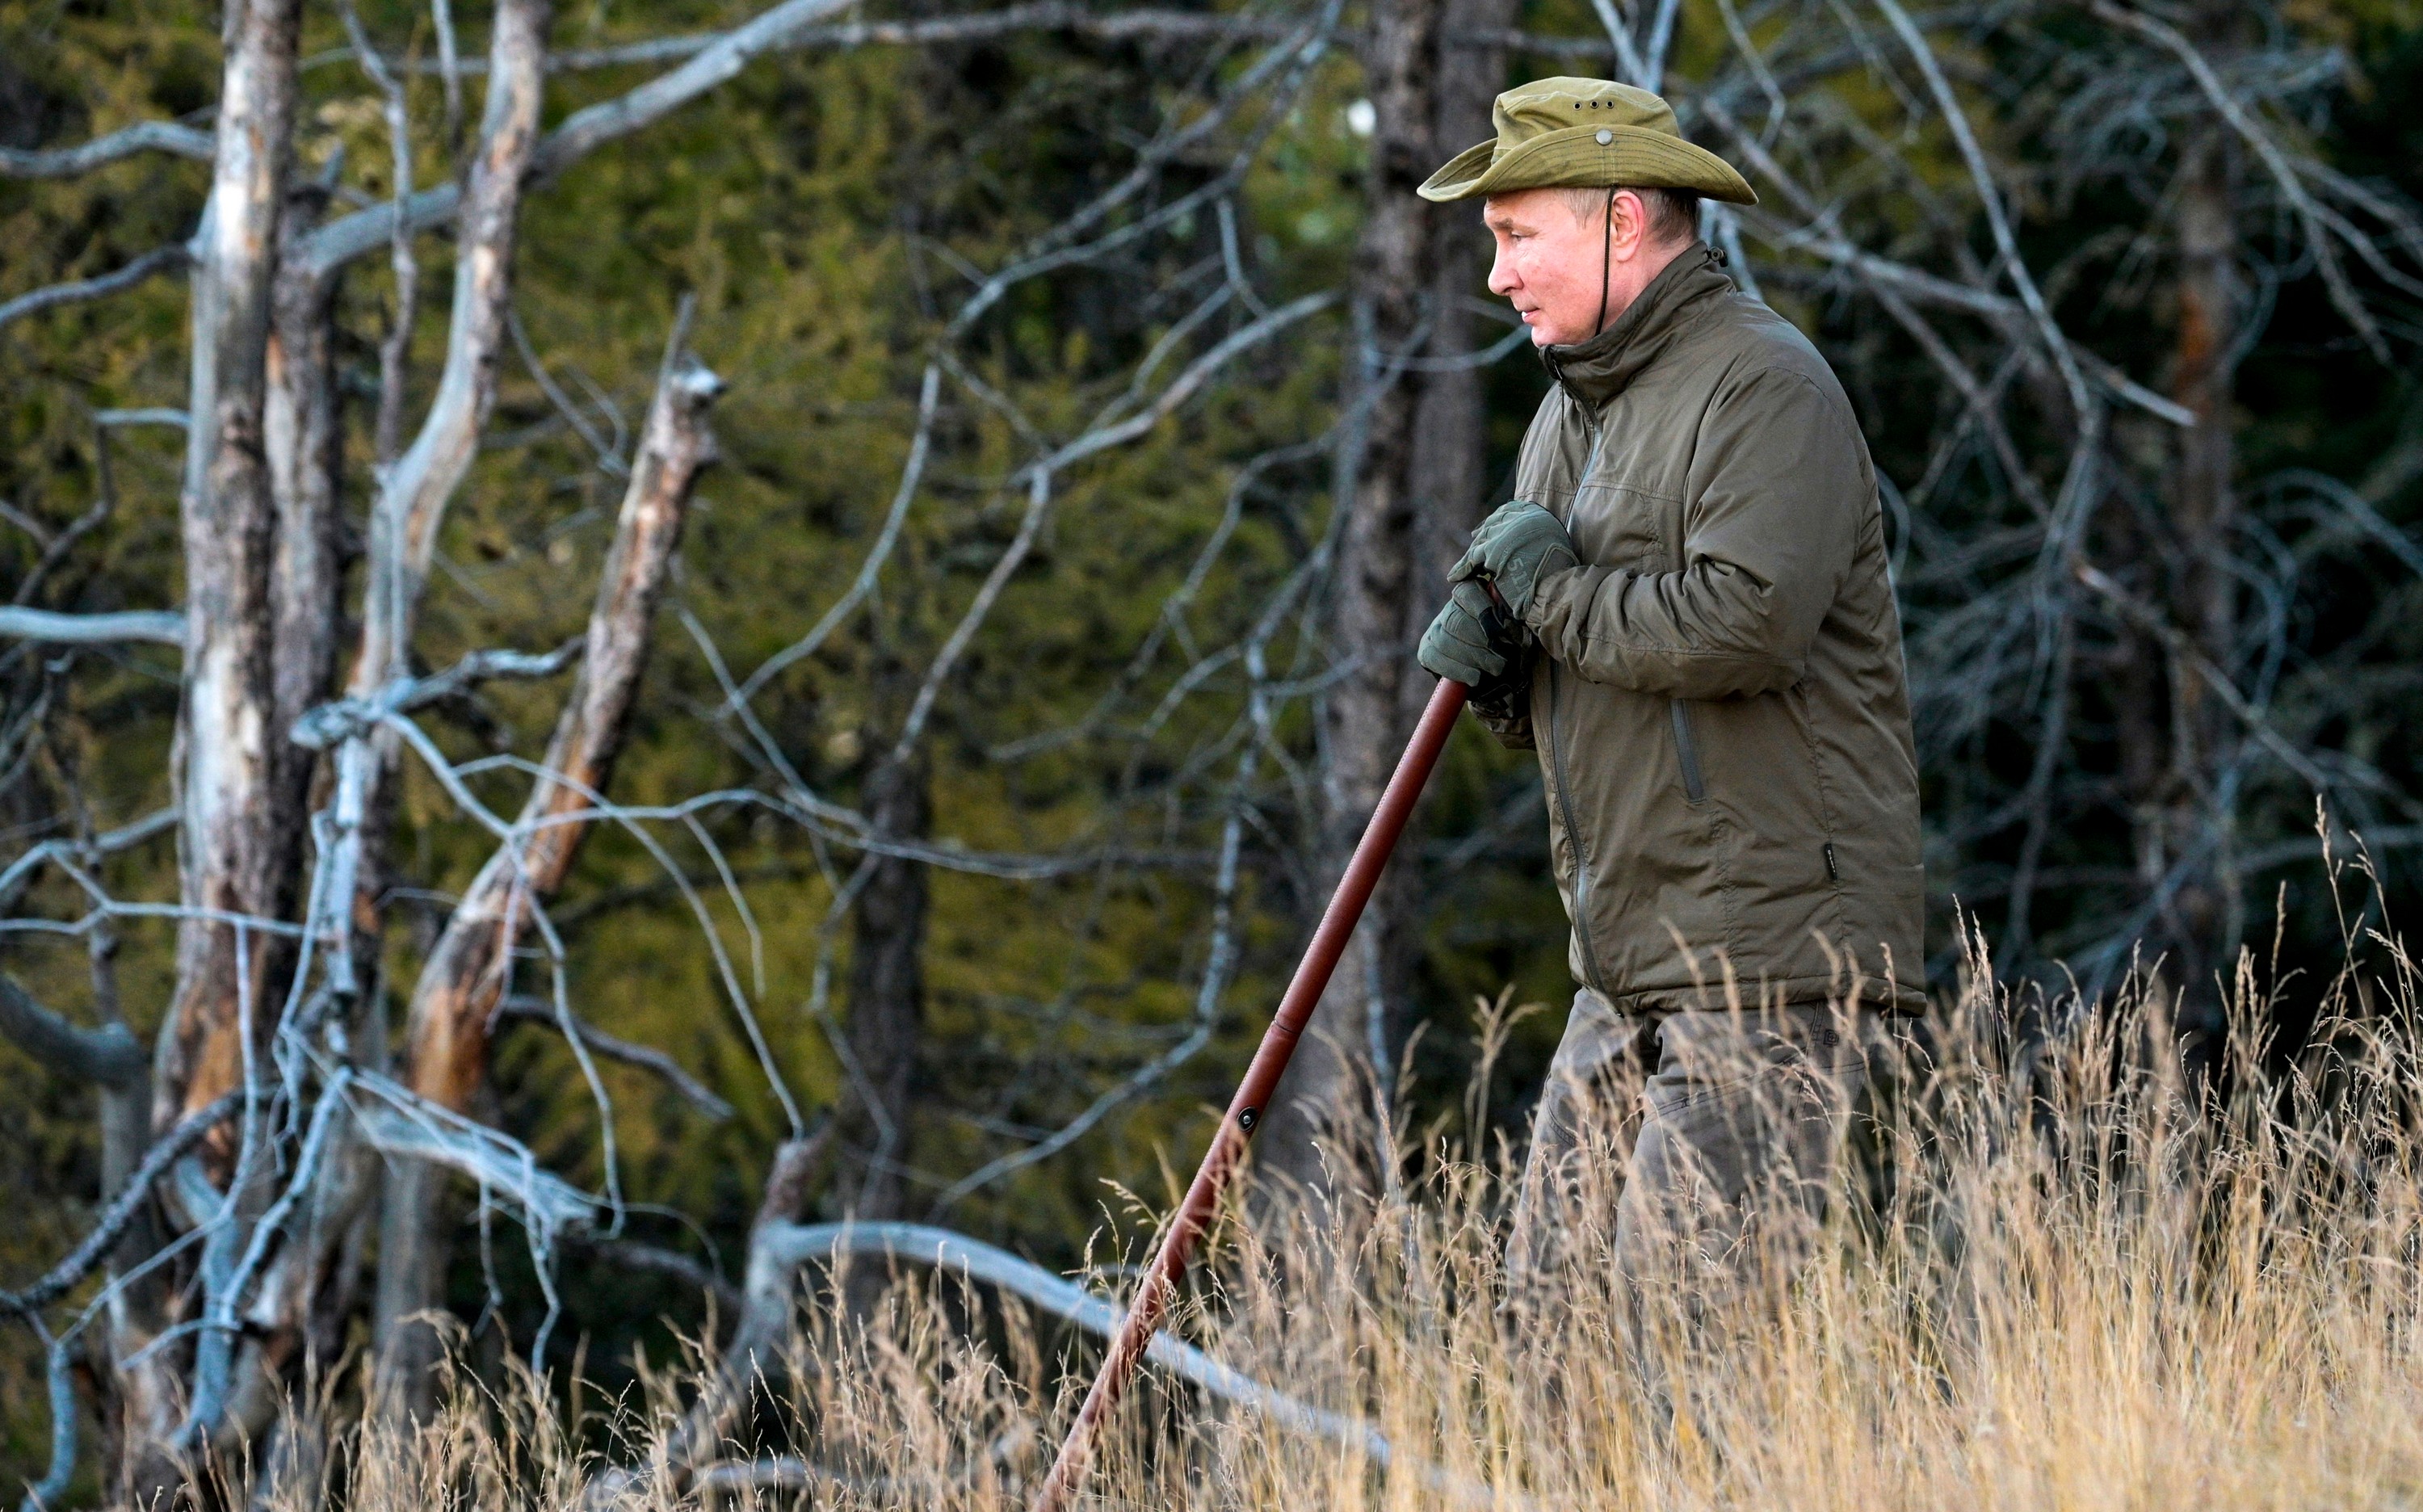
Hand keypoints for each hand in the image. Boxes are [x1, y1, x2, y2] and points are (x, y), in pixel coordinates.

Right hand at [1418, 580, 1511, 685]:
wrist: (1490, 668)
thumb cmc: (1505, 641)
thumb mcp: (1510, 625)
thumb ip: (1509, 616)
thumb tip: (1513, 621)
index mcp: (1469, 595)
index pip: (1467, 593)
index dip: (1482, 610)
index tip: (1499, 629)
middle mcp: (1448, 611)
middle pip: (1455, 620)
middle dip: (1480, 641)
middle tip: (1502, 656)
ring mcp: (1434, 631)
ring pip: (1444, 641)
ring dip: (1473, 658)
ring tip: (1496, 668)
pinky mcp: (1426, 651)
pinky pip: (1434, 659)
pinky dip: (1457, 671)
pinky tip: (1475, 678)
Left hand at [1449, 500, 1578, 619]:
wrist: (1556, 586)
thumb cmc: (1561, 573)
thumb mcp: (1556, 542)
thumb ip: (1541, 534)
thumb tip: (1532, 538)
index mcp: (1537, 514)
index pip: (1511, 508)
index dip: (1499, 516)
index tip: (1491, 523)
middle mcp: (1520, 519)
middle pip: (1494, 523)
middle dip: (1483, 532)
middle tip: (1475, 539)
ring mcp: (1505, 533)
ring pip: (1482, 539)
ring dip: (1473, 552)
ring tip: (1466, 563)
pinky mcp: (1493, 550)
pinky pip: (1472, 558)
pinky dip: (1462, 568)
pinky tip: (1454, 576)